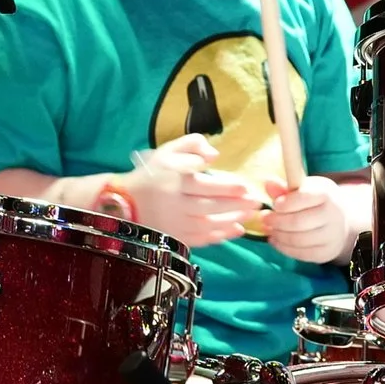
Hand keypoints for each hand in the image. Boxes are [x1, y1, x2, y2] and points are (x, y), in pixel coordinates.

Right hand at [125, 133, 261, 248]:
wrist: (127, 201)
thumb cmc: (153, 172)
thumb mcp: (168, 150)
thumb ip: (193, 144)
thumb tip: (214, 155)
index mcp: (175, 180)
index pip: (204, 185)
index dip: (227, 187)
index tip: (245, 187)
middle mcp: (176, 203)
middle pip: (210, 207)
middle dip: (236, 206)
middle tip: (257, 203)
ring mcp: (175, 223)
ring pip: (208, 225)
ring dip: (232, 221)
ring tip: (251, 215)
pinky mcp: (175, 236)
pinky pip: (200, 239)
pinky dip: (220, 236)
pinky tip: (237, 230)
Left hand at [260, 176, 358, 265]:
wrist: (340, 221)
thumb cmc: (317, 202)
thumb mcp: (304, 189)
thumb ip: (285, 188)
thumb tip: (268, 184)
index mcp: (326, 194)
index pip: (303, 198)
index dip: (285, 203)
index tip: (274, 205)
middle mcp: (333, 215)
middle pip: (297, 222)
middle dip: (277, 221)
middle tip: (264, 218)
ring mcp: (331, 236)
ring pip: (297, 240)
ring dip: (278, 235)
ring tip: (269, 229)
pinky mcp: (326, 252)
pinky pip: (300, 254)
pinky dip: (283, 248)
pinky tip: (275, 240)